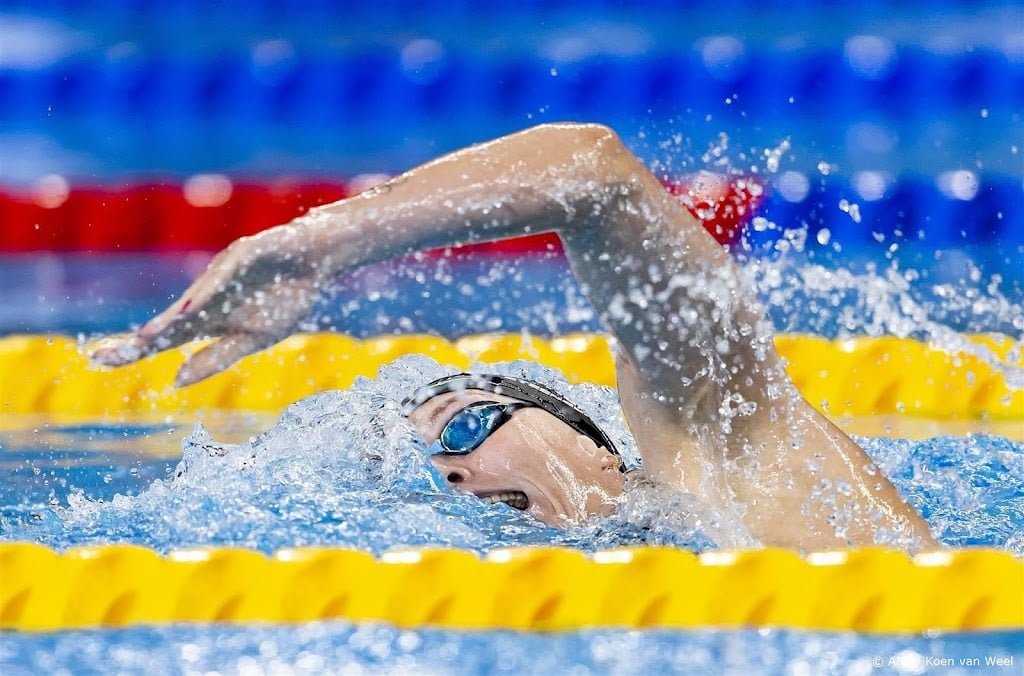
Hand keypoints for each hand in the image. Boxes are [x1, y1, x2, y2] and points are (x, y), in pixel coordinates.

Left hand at [90, 224, 323, 386]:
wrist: (317, 259)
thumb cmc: (286, 297)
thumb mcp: (254, 338)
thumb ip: (218, 358)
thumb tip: (175, 381)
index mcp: (208, 319)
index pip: (165, 338)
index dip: (135, 349)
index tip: (101, 363)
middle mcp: (206, 296)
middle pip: (168, 321)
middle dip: (138, 340)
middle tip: (99, 357)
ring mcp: (222, 274)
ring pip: (192, 301)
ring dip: (168, 322)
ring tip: (144, 340)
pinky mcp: (245, 254)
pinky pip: (224, 276)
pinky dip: (208, 293)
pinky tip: (191, 309)